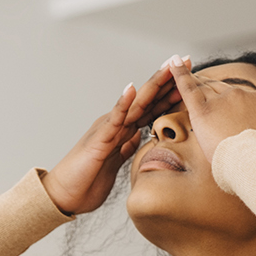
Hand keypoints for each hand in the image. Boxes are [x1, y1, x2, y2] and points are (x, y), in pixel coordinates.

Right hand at [42, 61, 182, 215]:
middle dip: (168, 80)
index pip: (151, 107)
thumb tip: (139, 138)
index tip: (191, 78)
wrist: (65, 195)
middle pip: (147, 98)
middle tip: (187, 60)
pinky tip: (132, 89)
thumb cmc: (87, 181)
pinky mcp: (99, 139)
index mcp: (123, 131)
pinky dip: (123, 104)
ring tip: (168, 68)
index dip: (171, 92)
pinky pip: (113, 119)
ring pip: (135, 103)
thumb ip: (126, 148)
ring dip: (152, 85)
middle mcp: (117, 124)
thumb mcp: (115, 163)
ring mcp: (108, 129)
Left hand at [165, 56, 255, 162]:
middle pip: (221, 93)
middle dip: (211, 103)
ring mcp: (222, 100)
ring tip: (185, 99)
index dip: (230, 108)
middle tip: (200, 115)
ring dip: (193, 92)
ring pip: (204, 91)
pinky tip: (170, 64)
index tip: (225, 120)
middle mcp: (242, 95)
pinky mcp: (203, 110)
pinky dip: (178, 75)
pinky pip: (188, 88)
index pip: (240, 99)